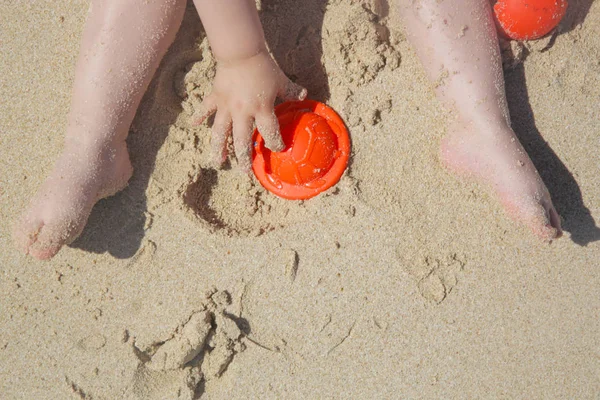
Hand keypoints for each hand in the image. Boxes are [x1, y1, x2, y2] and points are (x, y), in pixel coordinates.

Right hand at [192, 50, 306, 171]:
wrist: (241, 52)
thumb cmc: (263, 67)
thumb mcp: (281, 80)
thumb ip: (291, 91)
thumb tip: (304, 95)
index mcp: (261, 109)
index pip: (270, 133)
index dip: (275, 143)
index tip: (277, 149)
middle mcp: (243, 112)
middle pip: (242, 141)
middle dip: (244, 158)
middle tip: (244, 173)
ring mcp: (226, 107)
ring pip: (221, 132)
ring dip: (219, 148)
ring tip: (218, 162)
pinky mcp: (215, 97)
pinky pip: (205, 109)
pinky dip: (198, 115)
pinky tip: (193, 124)